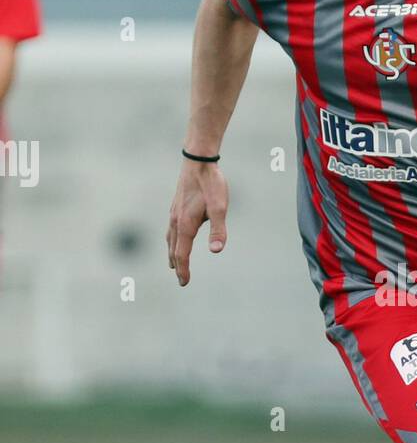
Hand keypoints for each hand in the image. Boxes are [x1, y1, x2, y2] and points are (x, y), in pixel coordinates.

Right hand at [167, 160, 228, 285]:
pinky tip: (176, 238)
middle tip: (182, 281)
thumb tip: (216, 251)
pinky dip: (172, 240)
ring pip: (171, 239)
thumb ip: (219, 229)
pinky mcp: (176, 206)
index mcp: (185, 224)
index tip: (184, 283)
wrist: (198, 160)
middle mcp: (176, 220)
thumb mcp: (220, 207)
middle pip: (174, 249)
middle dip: (178, 266)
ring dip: (172, 253)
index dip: (184, 269)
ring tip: (174, 264)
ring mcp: (174, 213)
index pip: (182, 253)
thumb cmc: (211, 183)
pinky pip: (171, 229)